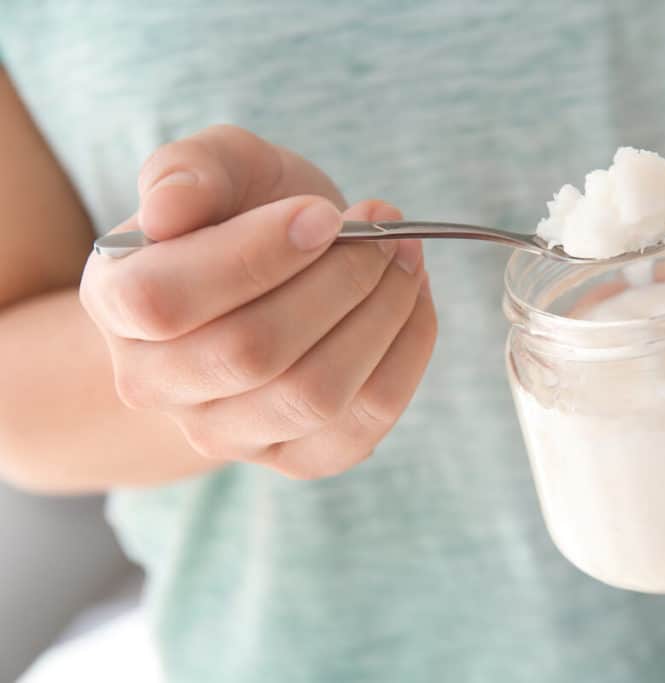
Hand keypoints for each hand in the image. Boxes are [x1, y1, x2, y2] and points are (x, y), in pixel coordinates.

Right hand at [80, 125, 436, 478]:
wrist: (274, 277)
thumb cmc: (242, 213)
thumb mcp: (216, 165)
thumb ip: (188, 170)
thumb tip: (167, 211)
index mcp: (117, 304)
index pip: (167, 301)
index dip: (256, 256)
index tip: (324, 215)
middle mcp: (157, 385)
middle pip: (252, 352)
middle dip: (339, 281)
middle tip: (381, 231)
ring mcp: (226, 433)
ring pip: (313, 394)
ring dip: (381, 316)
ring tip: (403, 257)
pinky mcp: (297, 457)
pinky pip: (363, 423)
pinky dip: (406, 355)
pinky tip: (414, 301)